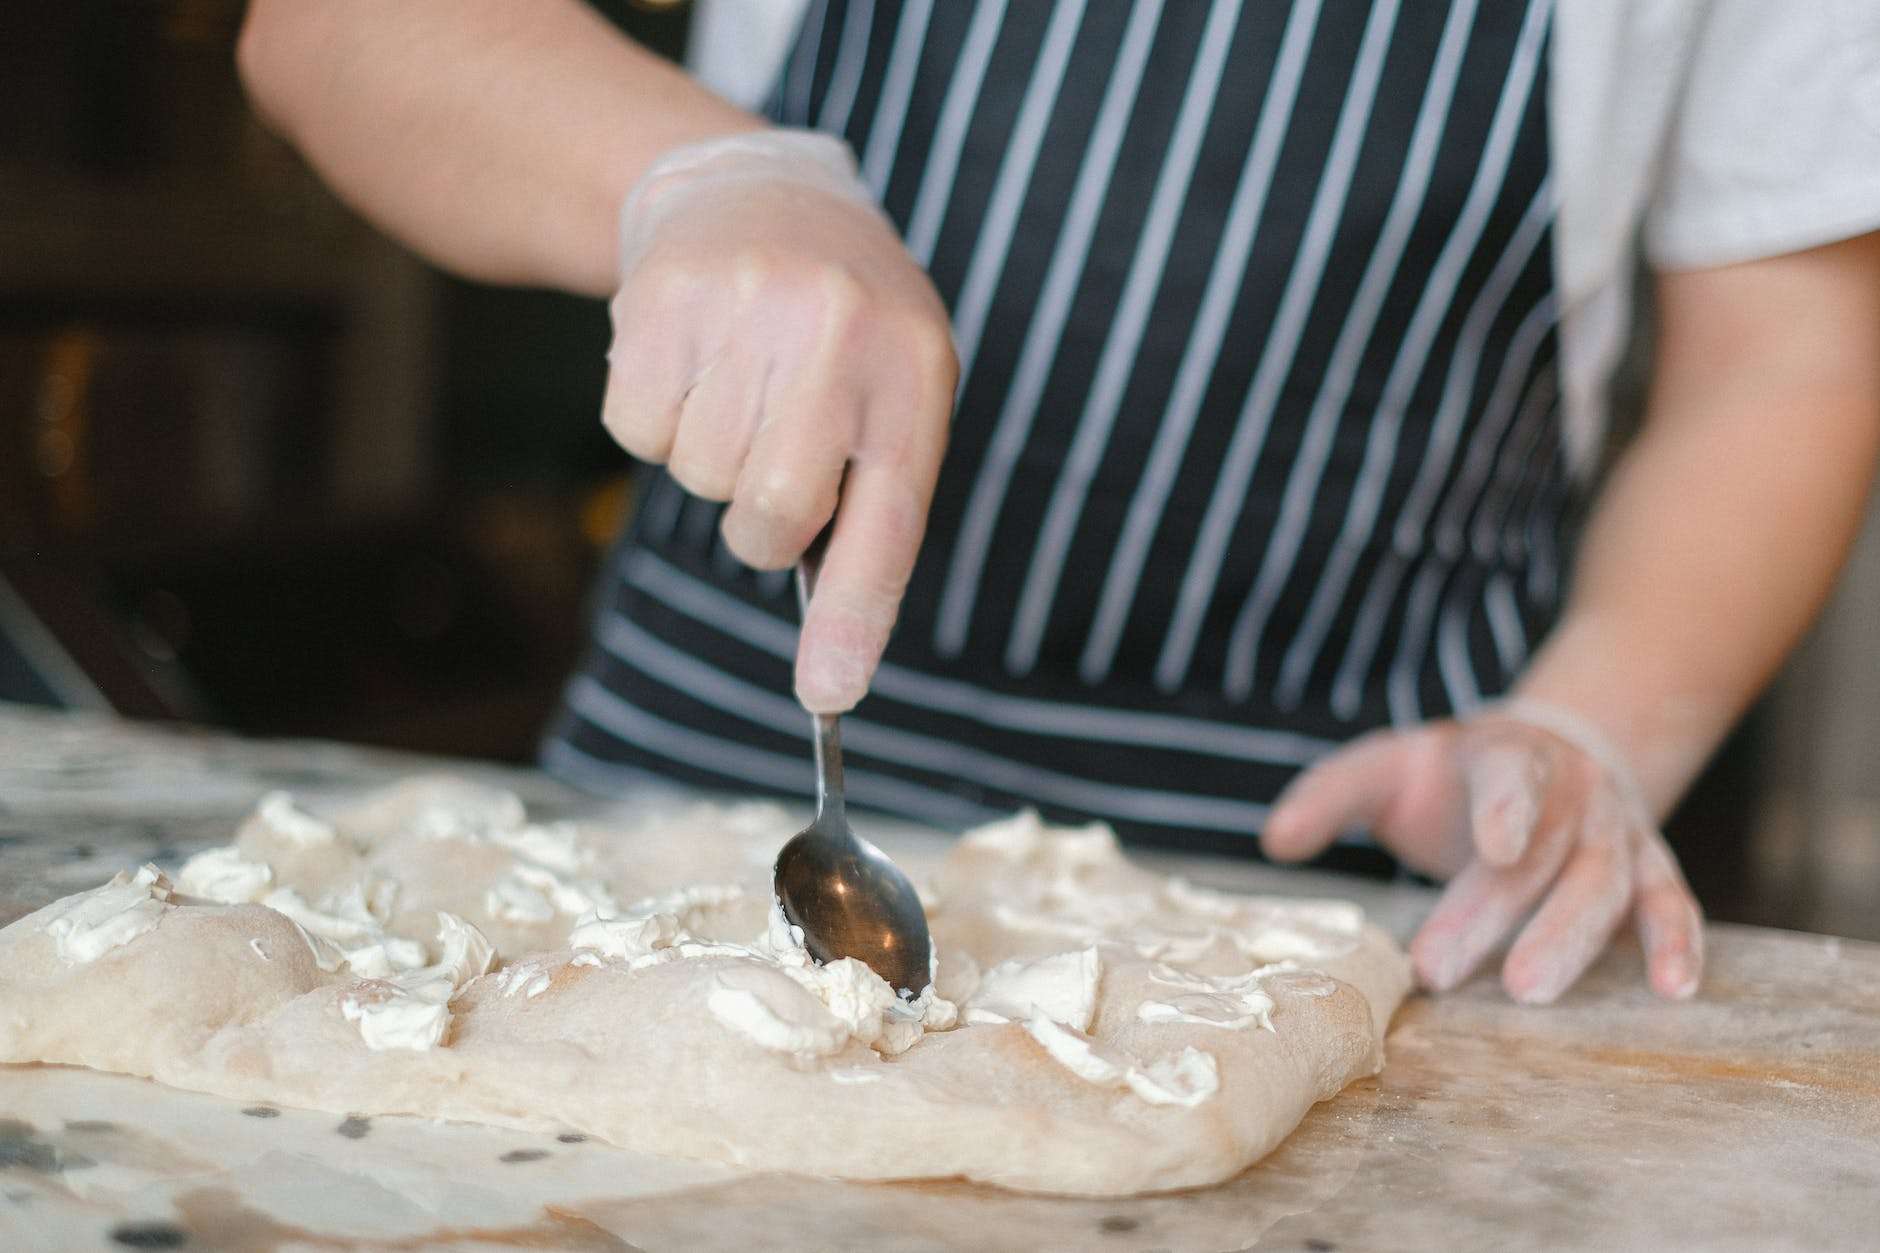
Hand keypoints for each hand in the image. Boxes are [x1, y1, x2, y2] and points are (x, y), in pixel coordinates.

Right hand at [602, 130, 957, 712]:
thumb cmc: (838, 327)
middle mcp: (839, 332)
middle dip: (760, 522)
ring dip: (708, 456)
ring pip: (698, 477)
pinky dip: (651, 417)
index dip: (854, 617)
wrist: (755, 191)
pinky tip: (689, 362)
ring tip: (735, 383)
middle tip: (771, 460)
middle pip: (771, 516)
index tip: (828, 696)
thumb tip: (831, 672)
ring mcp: (748, 305)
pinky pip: (635, 430)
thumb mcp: (890, 389)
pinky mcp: (663, 295)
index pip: (888, 522)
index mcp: (914, 372)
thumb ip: (871, 505)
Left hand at [1261, 700, 1703, 1003]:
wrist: (1554, 752)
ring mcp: (1618, 830)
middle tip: (1438, 969)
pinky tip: (1674, 989)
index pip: (1510, 775)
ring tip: (1526, 992)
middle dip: (1491, 912)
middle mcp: (1573, 789)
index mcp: (1507, 754)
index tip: (1494, 848)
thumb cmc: (1453, 775)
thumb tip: (1275, 840)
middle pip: (1540, 853)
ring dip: (1570, 937)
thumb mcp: (1390, 765)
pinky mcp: (1651, 868)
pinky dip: (1678, 941)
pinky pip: (1671, 902)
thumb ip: (1331, 795)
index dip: (1506, 808)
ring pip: (1604, 882)